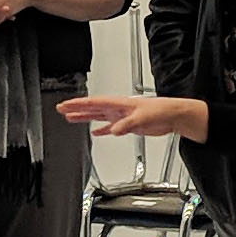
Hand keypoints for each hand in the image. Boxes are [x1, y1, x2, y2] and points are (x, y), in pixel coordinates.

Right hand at [58, 94, 207, 142]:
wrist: (173, 116)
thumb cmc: (161, 110)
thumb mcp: (142, 118)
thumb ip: (126, 124)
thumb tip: (113, 130)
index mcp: (119, 104)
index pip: (93, 103)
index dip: (78, 104)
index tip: (65, 105)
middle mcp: (118, 109)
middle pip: (92, 108)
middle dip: (76, 109)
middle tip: (61, 109)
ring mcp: (122, 116)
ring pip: (98, 116)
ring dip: (85, 117)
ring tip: (71, 118)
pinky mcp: (128, 124)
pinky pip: (110, 127)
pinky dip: (102, 130)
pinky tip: (96, 133)